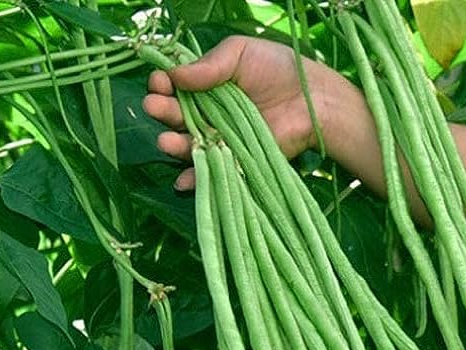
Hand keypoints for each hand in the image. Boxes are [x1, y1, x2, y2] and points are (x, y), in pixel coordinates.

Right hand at [142, 36, 341, 190]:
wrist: (310, 100)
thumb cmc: (278, 69)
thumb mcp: (240, 53)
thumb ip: (209, 64)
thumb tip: (176, 74)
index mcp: (205, 85)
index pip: (174, 86)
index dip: (162, 84)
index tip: (160, 82)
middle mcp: (207, 113)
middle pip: (176, 116)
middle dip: (162, 111)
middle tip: (155, 106)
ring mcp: (219, 139)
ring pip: (189, 144)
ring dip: (173, 144)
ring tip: (166, 140)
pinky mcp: (233, 162)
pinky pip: (210, 172)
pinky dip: (194, 180)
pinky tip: (182, 181)